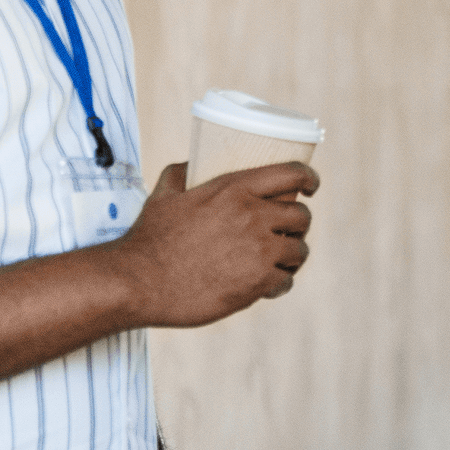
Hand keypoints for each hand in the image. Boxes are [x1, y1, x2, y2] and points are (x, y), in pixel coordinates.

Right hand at [106, 160, 317, 326]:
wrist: (138, 281)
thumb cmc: (149, 238)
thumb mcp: (164, 193)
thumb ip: (182, 173)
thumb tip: (191, 164)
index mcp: (235, 189)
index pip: (292, 174)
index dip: (309, 178)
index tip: (311, 186)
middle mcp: (253, 216)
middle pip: (302, 216)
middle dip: (297, 224)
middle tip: (287, 232)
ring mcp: (258, 251)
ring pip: (299, 250)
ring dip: (292, 256)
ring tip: (280, 261)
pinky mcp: (257, 283)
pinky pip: (285, 281)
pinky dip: (279, 284)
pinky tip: (269, 285)